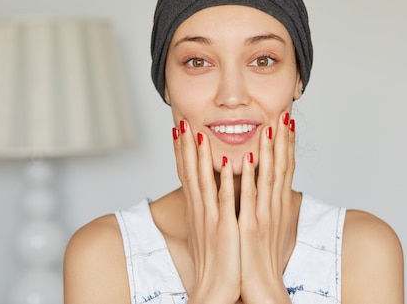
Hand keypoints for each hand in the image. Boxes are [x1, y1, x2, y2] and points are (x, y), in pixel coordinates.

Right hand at [172, 120, 240, 303]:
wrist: (214, 291)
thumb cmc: (216, 263)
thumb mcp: (209, 232)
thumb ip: (209, 211)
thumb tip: (209, 197)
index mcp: (198, 211)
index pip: (187, 174)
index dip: (182, 150)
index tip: (179, 130)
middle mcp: (200, 211)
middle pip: (189, 171)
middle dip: (185, 145)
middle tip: (182, 121)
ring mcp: (211, 218)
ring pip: (203, 180)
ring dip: (201, 155)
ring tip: (199, 131)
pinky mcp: (224, 228)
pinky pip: (225, 199)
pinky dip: (226, 180)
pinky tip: (227, 162)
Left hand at [238, 112, 295, 303]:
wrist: (262, 287)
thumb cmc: (259, 258)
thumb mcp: (265, 227)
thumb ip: (263, 206)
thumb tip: (260, 190)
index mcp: (276, 206)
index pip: (285, 168)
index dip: (287, 144)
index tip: (287, 122)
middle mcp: (273, 207)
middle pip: (282, 166)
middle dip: (283, 139)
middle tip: (283, 114)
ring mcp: (263, 215)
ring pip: (269, 175)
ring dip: (270, 150)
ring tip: (270, 125)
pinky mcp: (251, 226)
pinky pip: (250, 196)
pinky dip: (250, 176)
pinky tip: (249, 159)